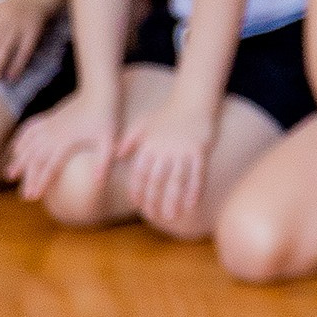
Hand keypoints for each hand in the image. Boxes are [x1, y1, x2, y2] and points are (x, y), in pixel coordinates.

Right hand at [9, 89, 114, 204]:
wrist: (100, 90)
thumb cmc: (107, 116)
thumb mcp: (109, 140)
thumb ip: (103, 162)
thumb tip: (99, 183)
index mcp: (66, 141)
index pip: (49, 166)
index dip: (40, 181)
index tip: (34, 196)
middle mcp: (53, 134)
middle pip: (34, 159)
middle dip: (28, 178)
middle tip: (25, 196)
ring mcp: (49, 124)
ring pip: (28, 145)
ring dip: (19, 161)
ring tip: (10, 175)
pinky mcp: (50, 116)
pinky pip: (29, 128)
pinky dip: (20, 139)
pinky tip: (15, 149)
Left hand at [117, 92, 216, 235]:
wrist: (193, 100)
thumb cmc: (167, 114)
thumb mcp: (144, 124)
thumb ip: (130, 140)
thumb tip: (116, 155)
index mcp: (149, 146)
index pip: (140, 173)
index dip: (138, 191)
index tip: (139, 205)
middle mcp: (164, 150)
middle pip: (157, 181)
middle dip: (155, 201)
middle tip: (155, 216)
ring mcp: (183, 151)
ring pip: (177, 181)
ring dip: (173, 201)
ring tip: (172, 216)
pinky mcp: (199, 150)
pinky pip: (197, 174)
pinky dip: (194, 190)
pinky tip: (192, 204)